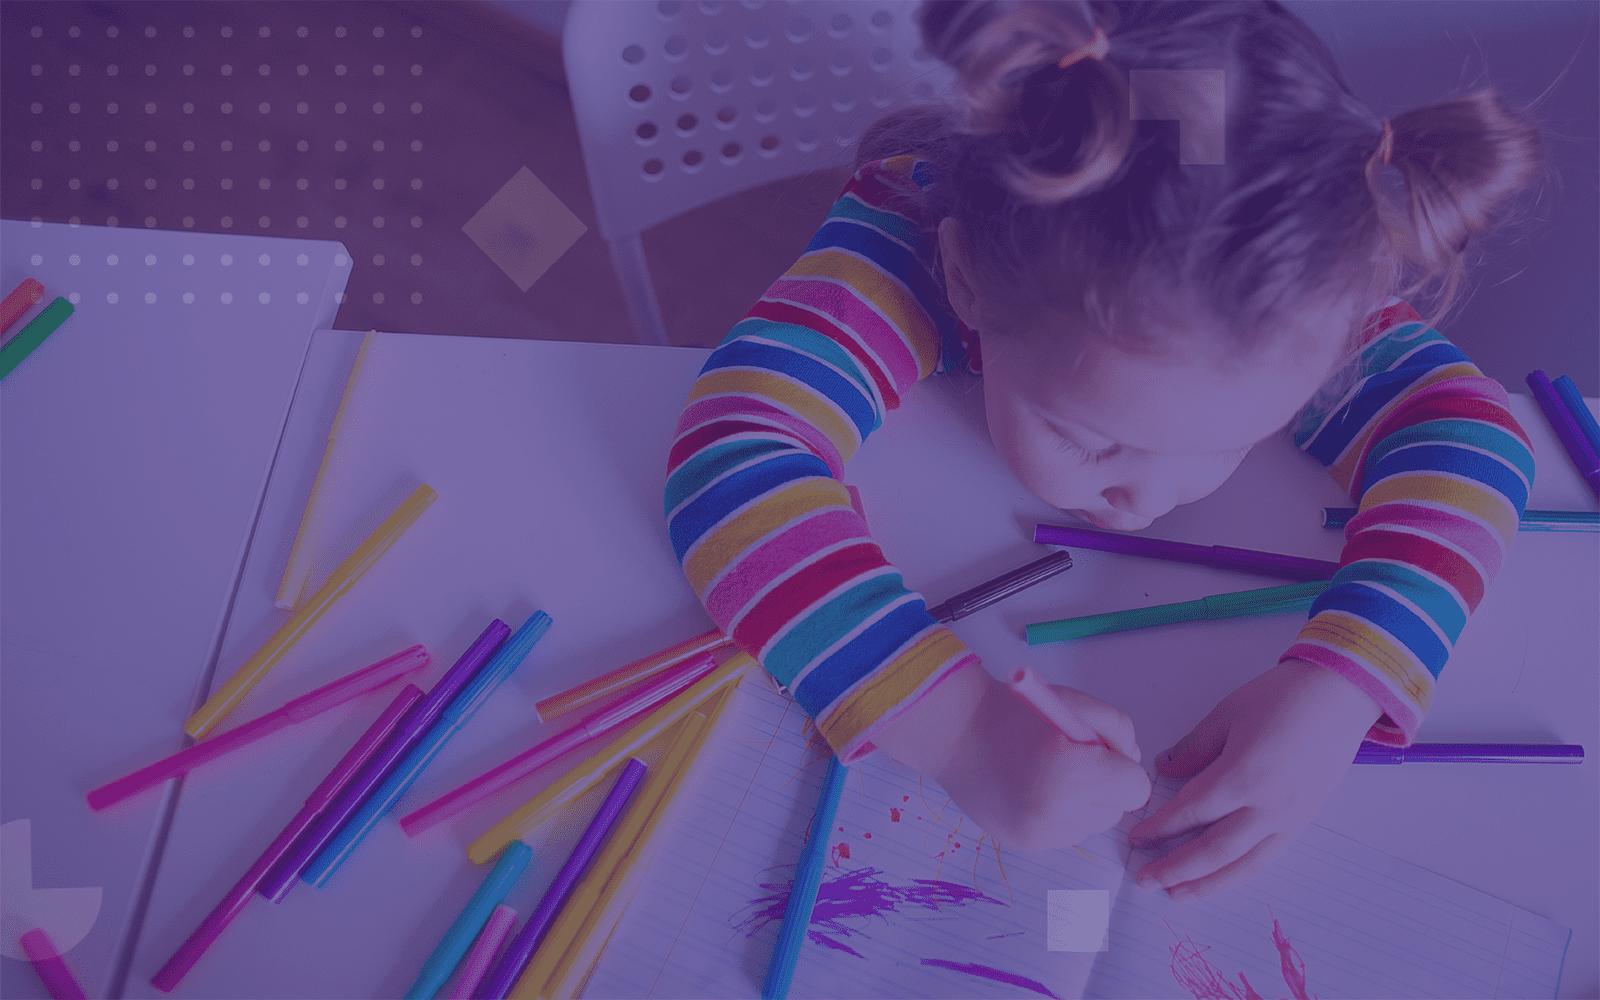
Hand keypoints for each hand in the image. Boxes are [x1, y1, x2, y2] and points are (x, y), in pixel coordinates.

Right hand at [877, 665, 1151, 851]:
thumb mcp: (1076, 703)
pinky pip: (1064, 834)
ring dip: (1082, 803)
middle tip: (1071, 760)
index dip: (1122, 769)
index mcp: (1075, 772)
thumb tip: (1130, 763)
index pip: (1136, 789)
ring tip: (1047, 774)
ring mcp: (1039, 833)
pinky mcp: (1024, 844)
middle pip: (1116, 811)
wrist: (954, 732)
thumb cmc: (1016, 710)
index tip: (1101, 755)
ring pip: (1090, 825)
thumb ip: (1119, 731)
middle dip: (1103, 786)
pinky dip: (1058, 814)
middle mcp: (1059, 811)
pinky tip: (1031, 790)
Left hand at [1126, 658, 1382, 900]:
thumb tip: (1166, 769)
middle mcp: (1267, 805)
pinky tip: (1220, 879)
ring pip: (1243, 864)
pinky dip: (1240, 874)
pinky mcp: (1303, 822)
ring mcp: (1289, 818)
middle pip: (1213, 849)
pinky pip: (1267, 858)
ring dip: (1208, 884)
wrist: (1338, 697)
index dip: (1160, 828)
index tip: (1137, 838)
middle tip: (1146, 879)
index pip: (1191, 812)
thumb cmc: (1280, 698)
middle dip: (1176, 868)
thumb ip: (1194, 748)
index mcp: (1243, 775)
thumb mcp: (1226, 715)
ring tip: (1178, 895)